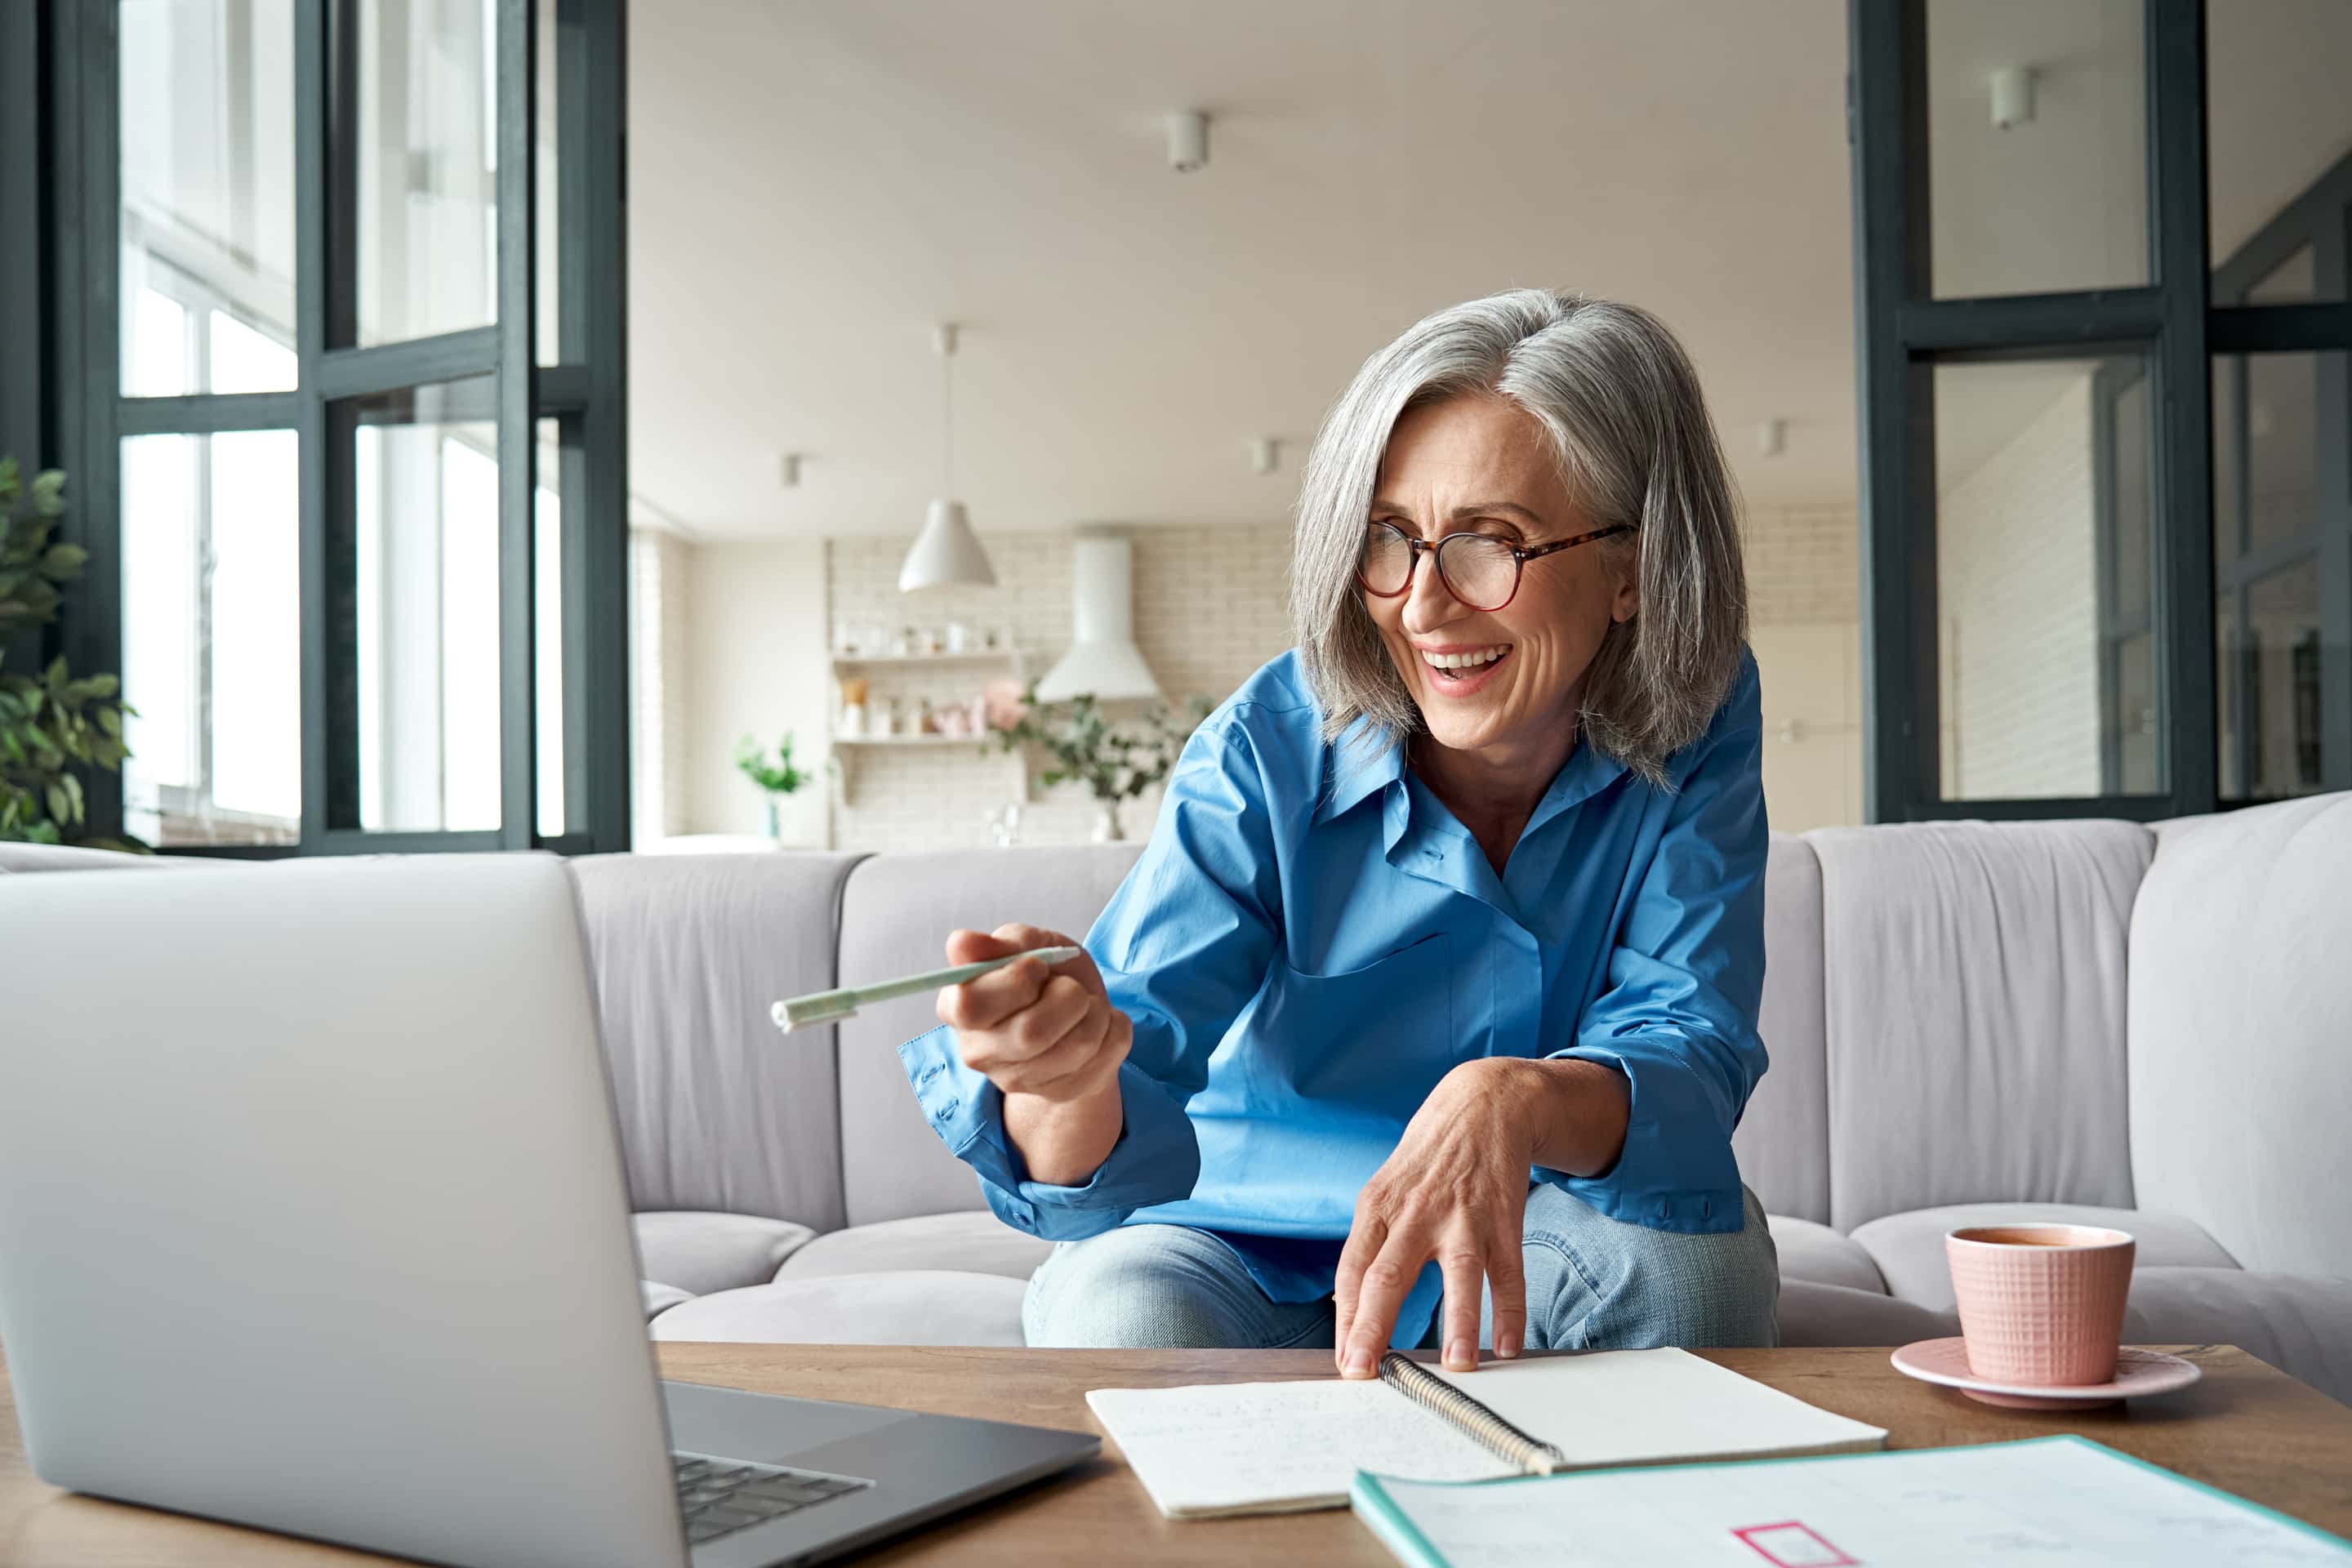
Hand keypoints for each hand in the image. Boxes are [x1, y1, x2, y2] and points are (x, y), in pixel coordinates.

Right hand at [934, 924, 1131, 1104]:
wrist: (1078, 1012)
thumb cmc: (1045, 974)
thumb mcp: (1028, 944)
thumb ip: (1000, 944)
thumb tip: (960, 943)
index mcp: (956, 1008)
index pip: (970, 1005)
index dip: (1014, 981)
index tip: (1035, 967)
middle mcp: (978, 1052)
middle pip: (1031, 1032)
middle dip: (1067, 995)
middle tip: (1067, 986)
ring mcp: (1018, 1081)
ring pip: (1078, 1045)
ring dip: (1096, 1010)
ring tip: (1085, 1004)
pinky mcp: (1061, 1093)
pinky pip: (1108, 1054)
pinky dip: (1115, 1027)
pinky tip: (1099, 1025)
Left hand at [1333, 1057, 1538, 1377]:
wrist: (1482, 1105)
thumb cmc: (1426, 1160)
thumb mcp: (1384, 1190)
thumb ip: (1369, 1245)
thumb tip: (1348, 1310)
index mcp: (1377, 1208)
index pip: (1352, 1270)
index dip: (1345, 1319)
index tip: (1346, 1362)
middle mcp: (1416, 1213)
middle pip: (1388, 1274)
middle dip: (1373, 1326)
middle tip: (1365, 1371)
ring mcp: (1463, 1217)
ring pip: (1459, 1273)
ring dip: (1460, 1323)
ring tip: (1458, 1365)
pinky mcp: (1503, 1220)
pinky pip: (1508, 1272)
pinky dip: (1510, 1311)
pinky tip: (1509, 1345)